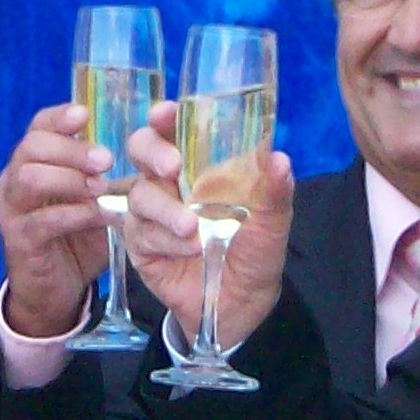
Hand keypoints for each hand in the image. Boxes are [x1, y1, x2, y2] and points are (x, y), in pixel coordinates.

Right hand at [0, 102, 116, 338]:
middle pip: (32, 147)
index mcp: (33, 163)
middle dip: (72, 150)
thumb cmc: (78, 236)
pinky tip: (99, 216)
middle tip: (106, 160)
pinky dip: (74, 215)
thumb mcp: (94, 199)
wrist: (56, 290)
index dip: (59, 117)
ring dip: (69, 179)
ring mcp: (11, 210)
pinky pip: (41, 220)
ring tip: (100, 188)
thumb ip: (106, 173)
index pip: (38, 127)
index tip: (85, 115)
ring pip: (29, 178)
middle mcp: (14, 180)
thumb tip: (148, 142)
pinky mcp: (18, 241)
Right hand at [118, 103, 294, 350]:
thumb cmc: (255, 255)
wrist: (241, 307)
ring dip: (166, 210)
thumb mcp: (272, 224)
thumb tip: (279, 158)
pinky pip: (140, 232)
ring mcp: (151, 214)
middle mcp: (171, 184)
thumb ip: (274, 192)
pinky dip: (165, 240)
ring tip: (194, 231)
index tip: (166, 111)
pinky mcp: (141, 244)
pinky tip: (190, 250)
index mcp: (201, 168)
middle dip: (152, 151)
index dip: (165, 118)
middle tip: (173, 166)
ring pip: (140, 195)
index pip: (175, 130)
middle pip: (141, 150)